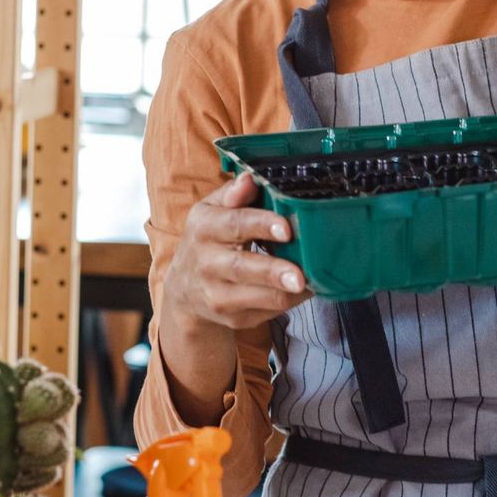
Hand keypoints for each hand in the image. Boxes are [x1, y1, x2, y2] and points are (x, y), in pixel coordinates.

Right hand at [161, 174, 309, 339]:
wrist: (183, 289)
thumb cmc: (209, 239)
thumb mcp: (213, 210)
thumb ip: (234, 194)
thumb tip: (250, 179)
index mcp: (204, 228)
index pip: (234, 224)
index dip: (261, 225)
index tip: (286, 229)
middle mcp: (205, 263)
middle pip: (243, 268)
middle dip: (274, 271)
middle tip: (300, 276)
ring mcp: (217, 295)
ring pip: (258, 297)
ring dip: (288, 291)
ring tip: (312, 281)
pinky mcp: (233, 317)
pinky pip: (269, 311)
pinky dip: (290, 301)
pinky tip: (303, 290)